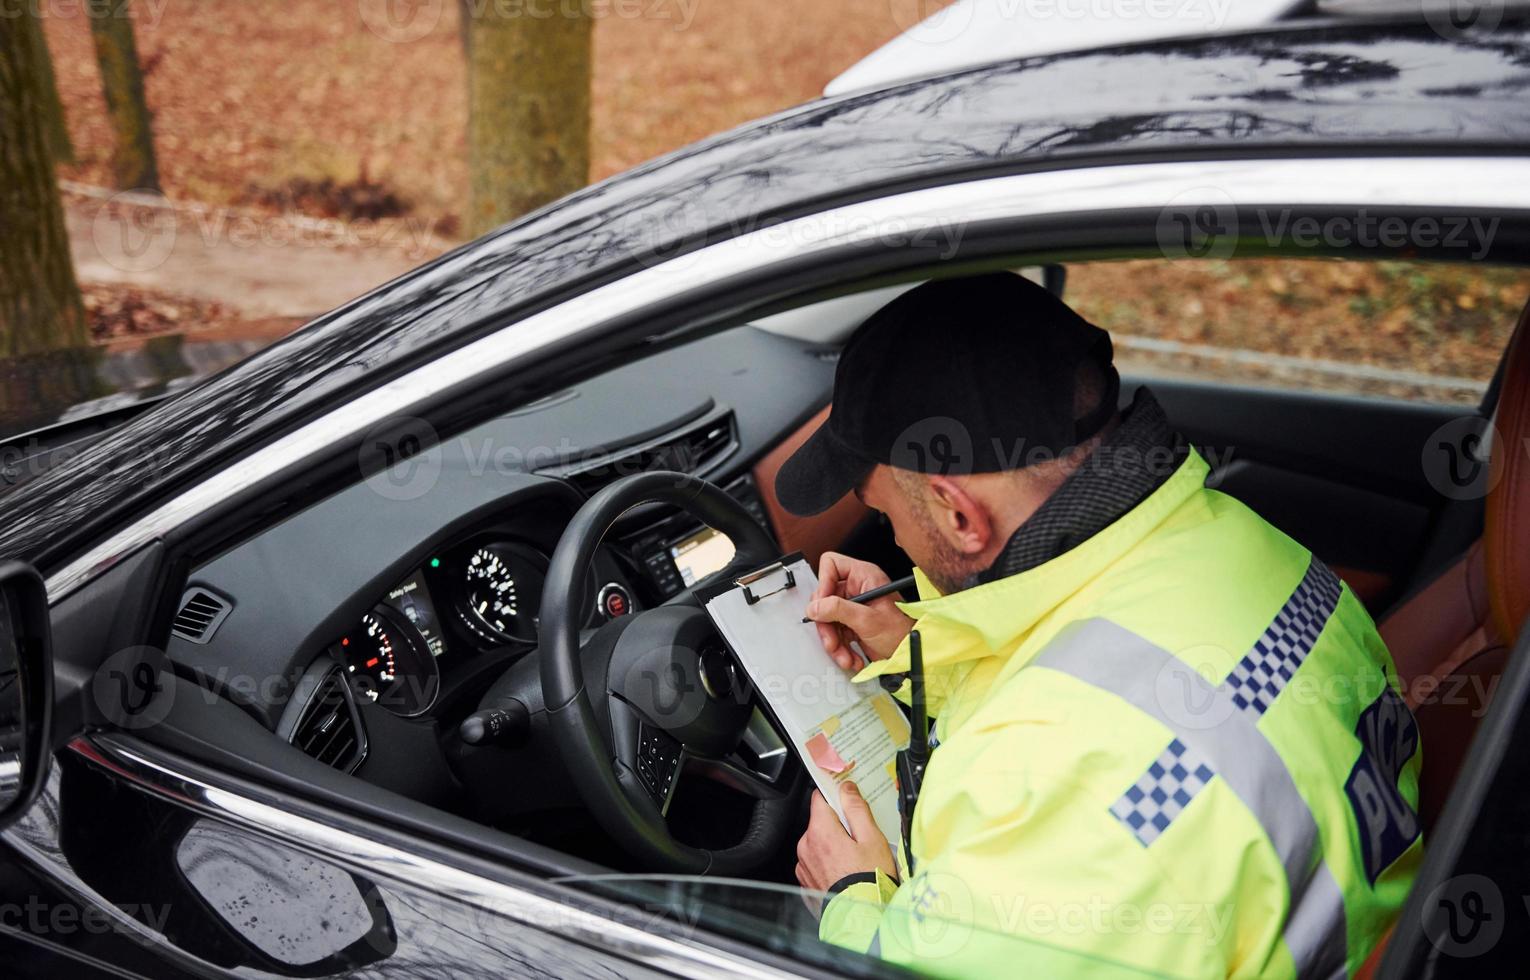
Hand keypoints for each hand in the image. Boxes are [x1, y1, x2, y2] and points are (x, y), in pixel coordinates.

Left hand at [795, 782, 896, 892]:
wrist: (862, 918)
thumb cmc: (868, 880)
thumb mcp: (871, 838)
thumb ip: (856, 809)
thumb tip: (846, 788)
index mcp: (820, 831)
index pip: (819, 798)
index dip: (835, 795)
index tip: (847, 799)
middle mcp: (806, 846)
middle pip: (820, 822)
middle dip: (838, 825)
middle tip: (860, 838)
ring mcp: (804, 866)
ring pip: (818, 843)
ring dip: (832, 845)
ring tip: (855, 860)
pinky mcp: (806, 882)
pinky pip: (816, 862)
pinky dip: (828, 863)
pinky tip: (845, 872)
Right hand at [804, 552, 913, 669]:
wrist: (910, 654)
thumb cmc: (902, 632)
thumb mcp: (867, 619)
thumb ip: (838, 610)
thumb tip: (814, 606)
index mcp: (864, 576)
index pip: (831, 565)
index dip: (823, 583)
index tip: (822, 605)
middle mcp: (857, 588)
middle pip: (825, 597)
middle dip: (827, 623)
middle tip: (831, 639)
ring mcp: (854, 607)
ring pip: (828, 618)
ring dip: (833, 641)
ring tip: (844, 655)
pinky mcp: (852, 623)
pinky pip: (835, 632)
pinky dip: (840, 648)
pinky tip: (850, 657)